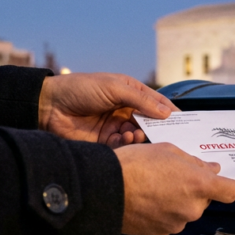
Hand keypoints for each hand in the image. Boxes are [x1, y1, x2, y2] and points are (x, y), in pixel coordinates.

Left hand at [38, 73, 179, 147]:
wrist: (50, 106)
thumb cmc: (81, 88)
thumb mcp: (115, 87)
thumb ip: (141, 100)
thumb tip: (167, 113)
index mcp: (130, 94)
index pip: (156, 104)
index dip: (170, 112)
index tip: (185, 122)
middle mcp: (125, 111)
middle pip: (149, 123)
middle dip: (157, 128)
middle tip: (165, 135)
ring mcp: (115, 127)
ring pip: (138, 136)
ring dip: (140, 136)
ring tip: (135, 134)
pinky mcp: (105, 142)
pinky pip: (124, 147)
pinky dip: (128, 144)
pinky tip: (124, 139)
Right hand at [115, 143, 234, 234]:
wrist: (104, 189)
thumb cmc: (134, 166)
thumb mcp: (167, 150)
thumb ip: (194, 162)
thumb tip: (210, 168)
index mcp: (198, 185)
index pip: (230, 191)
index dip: (225, 185)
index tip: (218, 180)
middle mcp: (191, 208)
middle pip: (204, 200)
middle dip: (194, 189)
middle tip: (173, 175)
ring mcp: (176, 223)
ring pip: (185, 211)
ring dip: (177, 201)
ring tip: (155, 186)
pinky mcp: (160, 233)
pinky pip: (169, 221)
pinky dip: (162, 212)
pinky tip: (147, 200)